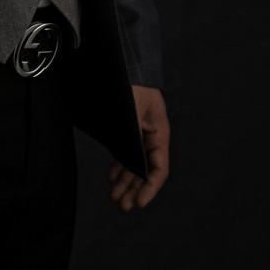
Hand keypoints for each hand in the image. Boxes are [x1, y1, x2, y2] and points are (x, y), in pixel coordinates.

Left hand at [107, 85, 169, 211]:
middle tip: (121, 206)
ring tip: (114, 198)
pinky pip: (126, 151)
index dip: (150, 189)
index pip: (159, 169)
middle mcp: (151, 136)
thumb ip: (132, 136)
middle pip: (145, 170)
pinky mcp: (128, 128)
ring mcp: (139, 133)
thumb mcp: (132, 111)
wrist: (126, 63)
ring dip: (125, 181)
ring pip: (134, 163)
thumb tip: (130, 163)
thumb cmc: (131, 84)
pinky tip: (111, 177)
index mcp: (159, 133)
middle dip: (134, 190)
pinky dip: (119, 165)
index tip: (138, 203)